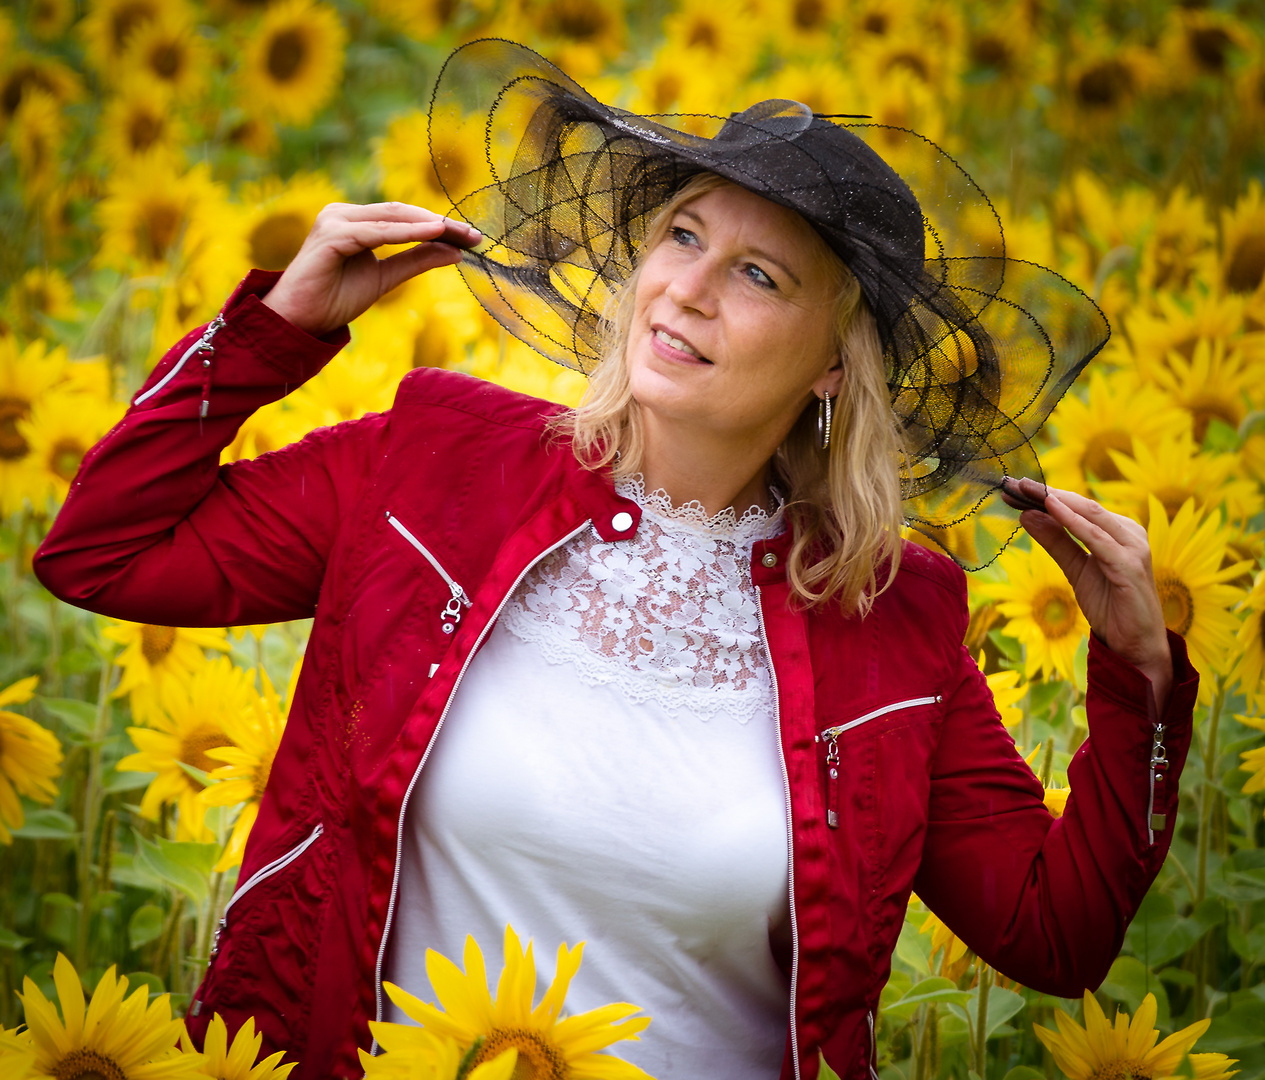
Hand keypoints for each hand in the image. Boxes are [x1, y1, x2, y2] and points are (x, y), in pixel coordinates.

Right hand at [261, 202, 481, 336]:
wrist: (298, 320)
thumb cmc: (334, 299)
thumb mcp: (386, 279)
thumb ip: (416, 261)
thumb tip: (454, 251)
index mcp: (356, 221)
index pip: (405, 217)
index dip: (440, 225)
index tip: (472, 237)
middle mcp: (344, 213)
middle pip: (402, 212)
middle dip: (441, 223)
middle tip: (474, 235)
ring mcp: (335, 220)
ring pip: (392, 217)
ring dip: (429, 225)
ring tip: (458, 233)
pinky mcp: (331, 235)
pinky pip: (376, 231)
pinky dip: (406, 232)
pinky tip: (432, 233)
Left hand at [1000, 476, 1172, 712]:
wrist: (1134, 645)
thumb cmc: (1110, 606)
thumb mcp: (1075, 569)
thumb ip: (1055, 542)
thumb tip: (1027, 515)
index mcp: (1118, 531)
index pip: (1076, 507)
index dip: (1043, 496)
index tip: (1012, 487)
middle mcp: (1128, 533)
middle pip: (1081, 505)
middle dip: (1044, 493)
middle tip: (1012, 482)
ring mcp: (1132, 547)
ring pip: (1089, 515)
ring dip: (1054, 501)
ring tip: (1026, 489)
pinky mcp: (1129, 565)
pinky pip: (1096, 539)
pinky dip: (1072, 522)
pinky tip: (1050, 508)